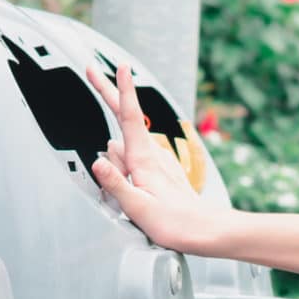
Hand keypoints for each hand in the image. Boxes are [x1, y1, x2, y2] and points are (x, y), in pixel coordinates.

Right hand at [89, 61, 226, 253]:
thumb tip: (98, 160)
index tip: (121, 67)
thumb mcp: (138, 208)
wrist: (205, 231)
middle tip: (93, 70)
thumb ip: (116, 183)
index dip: (123, 89)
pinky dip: (126, 165)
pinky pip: (135, 159)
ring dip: (116, 158)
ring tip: (126, 197)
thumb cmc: (175, 223)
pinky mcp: (160, 169)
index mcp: (143, 159)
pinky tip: (131, 188)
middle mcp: (151, 154)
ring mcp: (157, 160)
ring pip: (126, 145)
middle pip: (125, 117)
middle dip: (109, 92)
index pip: (129, 117)